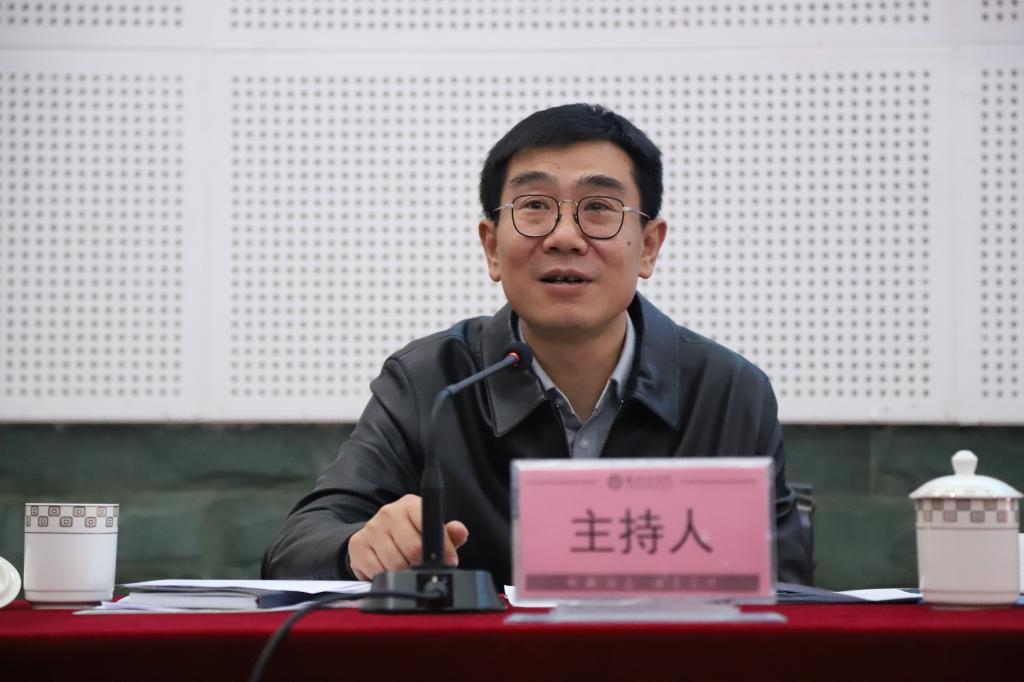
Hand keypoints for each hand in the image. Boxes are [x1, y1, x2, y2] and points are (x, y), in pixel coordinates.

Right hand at [347, 494, 469, 581]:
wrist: (376, 537)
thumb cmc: (410, 536)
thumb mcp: (431, 533)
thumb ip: (449, 534)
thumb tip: (459, 530)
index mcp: (410, 505)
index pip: (430, 526)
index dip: (443, 549)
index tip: (450, 561)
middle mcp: (389, 512)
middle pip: (413, 550)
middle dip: (421, 565)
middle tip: (423, 569)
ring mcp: (371, 528)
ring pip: (395, 564)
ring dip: (404, 574)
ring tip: (406, 569)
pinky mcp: (357, 545)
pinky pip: (377, 572)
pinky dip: (386, 579)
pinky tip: (388, 571)